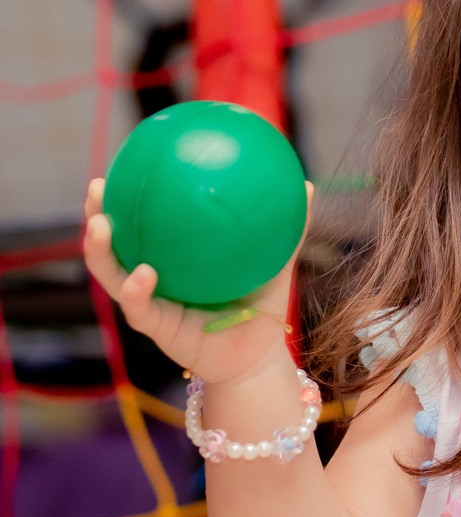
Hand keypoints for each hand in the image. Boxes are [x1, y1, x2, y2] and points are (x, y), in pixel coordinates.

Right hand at [82, 177, 313, 384]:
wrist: (257, 355)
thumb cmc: (261, 306)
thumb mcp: (275, 263)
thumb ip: (288, 229)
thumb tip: (306, 184)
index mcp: (174, 257)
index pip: (143, 220)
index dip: (129, 193)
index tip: (124, 161)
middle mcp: (153, 276)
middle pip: (114, 242)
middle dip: (98, 213)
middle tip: (97, 186)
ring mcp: (149, 301)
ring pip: (111, 273)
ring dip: (98, 250)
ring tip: (100, 224)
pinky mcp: (155, 327)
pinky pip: (138, 306)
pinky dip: (135, 288)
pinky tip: (143, 272)